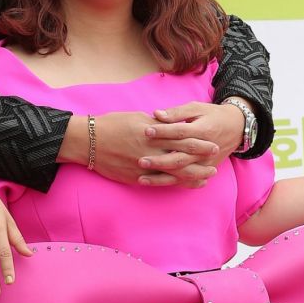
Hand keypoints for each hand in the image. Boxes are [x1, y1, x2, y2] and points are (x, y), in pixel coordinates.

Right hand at [93, 111, 218, 188]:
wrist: (88, 141)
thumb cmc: (111, 124)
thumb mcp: (135, 117)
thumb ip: (154, 123)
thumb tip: (167, 123)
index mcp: (152, 134)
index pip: (182, 139)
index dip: (199, 143)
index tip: (213, 144)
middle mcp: (151, 151)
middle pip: (182, 158)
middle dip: (200, 162)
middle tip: (215, 165)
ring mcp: (144, 166)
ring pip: (173, 173)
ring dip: (191, 176)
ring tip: (205, 178)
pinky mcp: (135, 177)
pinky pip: (158, 183)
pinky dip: (173, 184)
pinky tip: (183, 185)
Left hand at [136, 101, 244, 186]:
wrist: (236, 128)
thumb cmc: (212, 115)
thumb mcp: (197, 108)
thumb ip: (177, 112)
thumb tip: (156, 114)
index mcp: (203, 130)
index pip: (181, 132)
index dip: (163, 131)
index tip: (146, 131)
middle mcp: (205, 150)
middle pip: (180, 157)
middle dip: (160, 161)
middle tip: (140, 161)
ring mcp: (206, 163)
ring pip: (182, 173)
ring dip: (162, 177)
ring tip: (142, 179)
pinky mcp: (205, 169)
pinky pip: (188, 180)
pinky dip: (173, 184)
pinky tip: (156, 185)